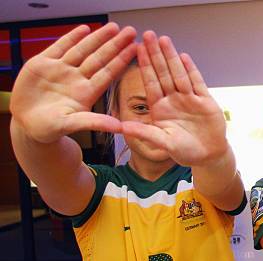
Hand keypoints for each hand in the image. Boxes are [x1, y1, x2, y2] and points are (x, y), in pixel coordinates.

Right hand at [9, 23, 136, 142]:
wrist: (26, 124)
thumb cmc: (50, 129)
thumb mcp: (72, 125)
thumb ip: (94, 122)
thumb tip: (119, 127)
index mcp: (86, 93)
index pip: (108, 73)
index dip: (121, 60)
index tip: (135, 49)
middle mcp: (77, 79)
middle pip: (100, 58)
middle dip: (115, 44)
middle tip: (131, 31)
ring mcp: (61, 70)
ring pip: (83, 49)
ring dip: (98, 38)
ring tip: (114, 27)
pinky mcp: (43, 64)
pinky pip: (60, 47)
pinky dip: (72, 37)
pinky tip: (85, 29)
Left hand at [121, 32, 229, 166]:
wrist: (209, 156)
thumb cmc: (185, 151)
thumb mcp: (163, 143)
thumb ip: (144, 133)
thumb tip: (123, 127)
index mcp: (160, 108)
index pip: (151, 82)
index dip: (144, 65)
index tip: (137, 48)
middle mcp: (173, 100)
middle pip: (163, 73)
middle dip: (156, 54)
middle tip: (148, 34)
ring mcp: (189, 98)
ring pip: (178, 74)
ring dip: (171, 57)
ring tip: (164, 39)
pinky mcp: (205, 101)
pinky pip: (197, 82)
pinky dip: (191, 70)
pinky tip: (184, 56)